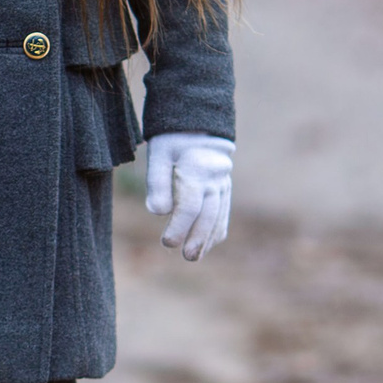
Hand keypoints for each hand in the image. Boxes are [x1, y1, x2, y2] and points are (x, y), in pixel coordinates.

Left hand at [143, 133, 231, 261]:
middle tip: (187, 256)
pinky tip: (208, 244)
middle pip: (208, 214)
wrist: (198, 126)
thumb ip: (157, 182)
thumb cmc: (172, 141)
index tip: (167, 242)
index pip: (189, 205)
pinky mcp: (225, 188)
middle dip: (197, 238)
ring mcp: (223, 184)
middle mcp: (214, 178)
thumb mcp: (158, 154)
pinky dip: (217, 230)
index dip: (179, 226)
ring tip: (195, 256)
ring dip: (207, 239)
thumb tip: (157, 212)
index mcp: (197, 168)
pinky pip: (224, 212)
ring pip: (218, 215)